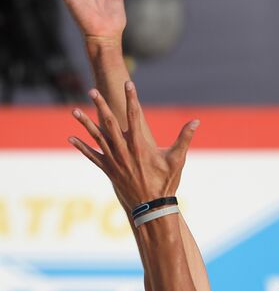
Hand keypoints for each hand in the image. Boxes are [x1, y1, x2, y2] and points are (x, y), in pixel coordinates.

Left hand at [69, 82, 197, 209]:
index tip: (128, 84)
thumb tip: (196, 121)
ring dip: (85, 123)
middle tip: (92, 90)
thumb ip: (185, 138)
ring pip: (96, 137)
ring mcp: (114, 160)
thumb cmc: (166, 182)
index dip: (131, 98)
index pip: (134, 115)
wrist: (152, 207)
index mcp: (140, 144)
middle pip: (109, 122)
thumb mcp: (177, 159)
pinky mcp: (109, 170)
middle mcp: (124, 150)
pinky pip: (92, 156)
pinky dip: (81, 147)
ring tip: (74, 110)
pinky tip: (70, 138)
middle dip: (100, 105)